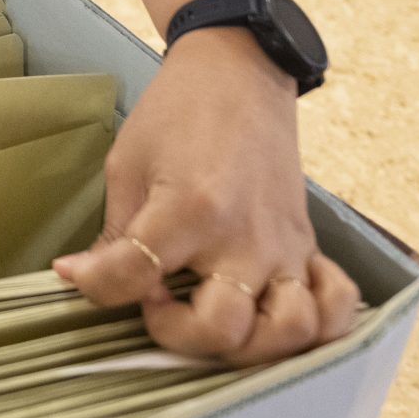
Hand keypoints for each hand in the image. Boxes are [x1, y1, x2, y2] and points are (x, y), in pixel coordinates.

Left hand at [52, 28, 359, 364]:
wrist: (239, 72)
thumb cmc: (176, 113)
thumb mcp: (128, 164)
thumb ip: (115, 234)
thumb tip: (82, 280)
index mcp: (189, 209)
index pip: (134, 279)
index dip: (96, 288)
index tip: (85, 275)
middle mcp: (244, 237)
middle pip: (224, 332)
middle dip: (178, 336)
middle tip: (157, 301)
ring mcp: (284, 246)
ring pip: (290, 333)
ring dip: (249, 346)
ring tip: (215, 314)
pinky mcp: (307, 246)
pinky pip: (336, 307)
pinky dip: (317, 325)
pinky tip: (272, 310)